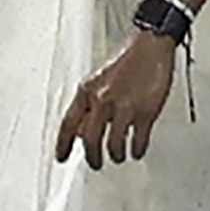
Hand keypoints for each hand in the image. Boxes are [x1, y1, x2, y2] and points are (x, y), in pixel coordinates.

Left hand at [54, 29, 177, 166]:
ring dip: (116, 155)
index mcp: (87, 91)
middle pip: (89, 139)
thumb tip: (84, 128)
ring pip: (113, 143)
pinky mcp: (146, 111)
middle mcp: (101, 99)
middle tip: (95, 164)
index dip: (62, 143)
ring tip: (118, 157)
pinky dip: (137, 149)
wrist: (149, 46)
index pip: (68, 123)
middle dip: (92, 156)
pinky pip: (138, 139)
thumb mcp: (98, 80)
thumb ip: (90, 103)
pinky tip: (136, 151)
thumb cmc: (126, 61)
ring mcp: (124, 106)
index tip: (60, 157)